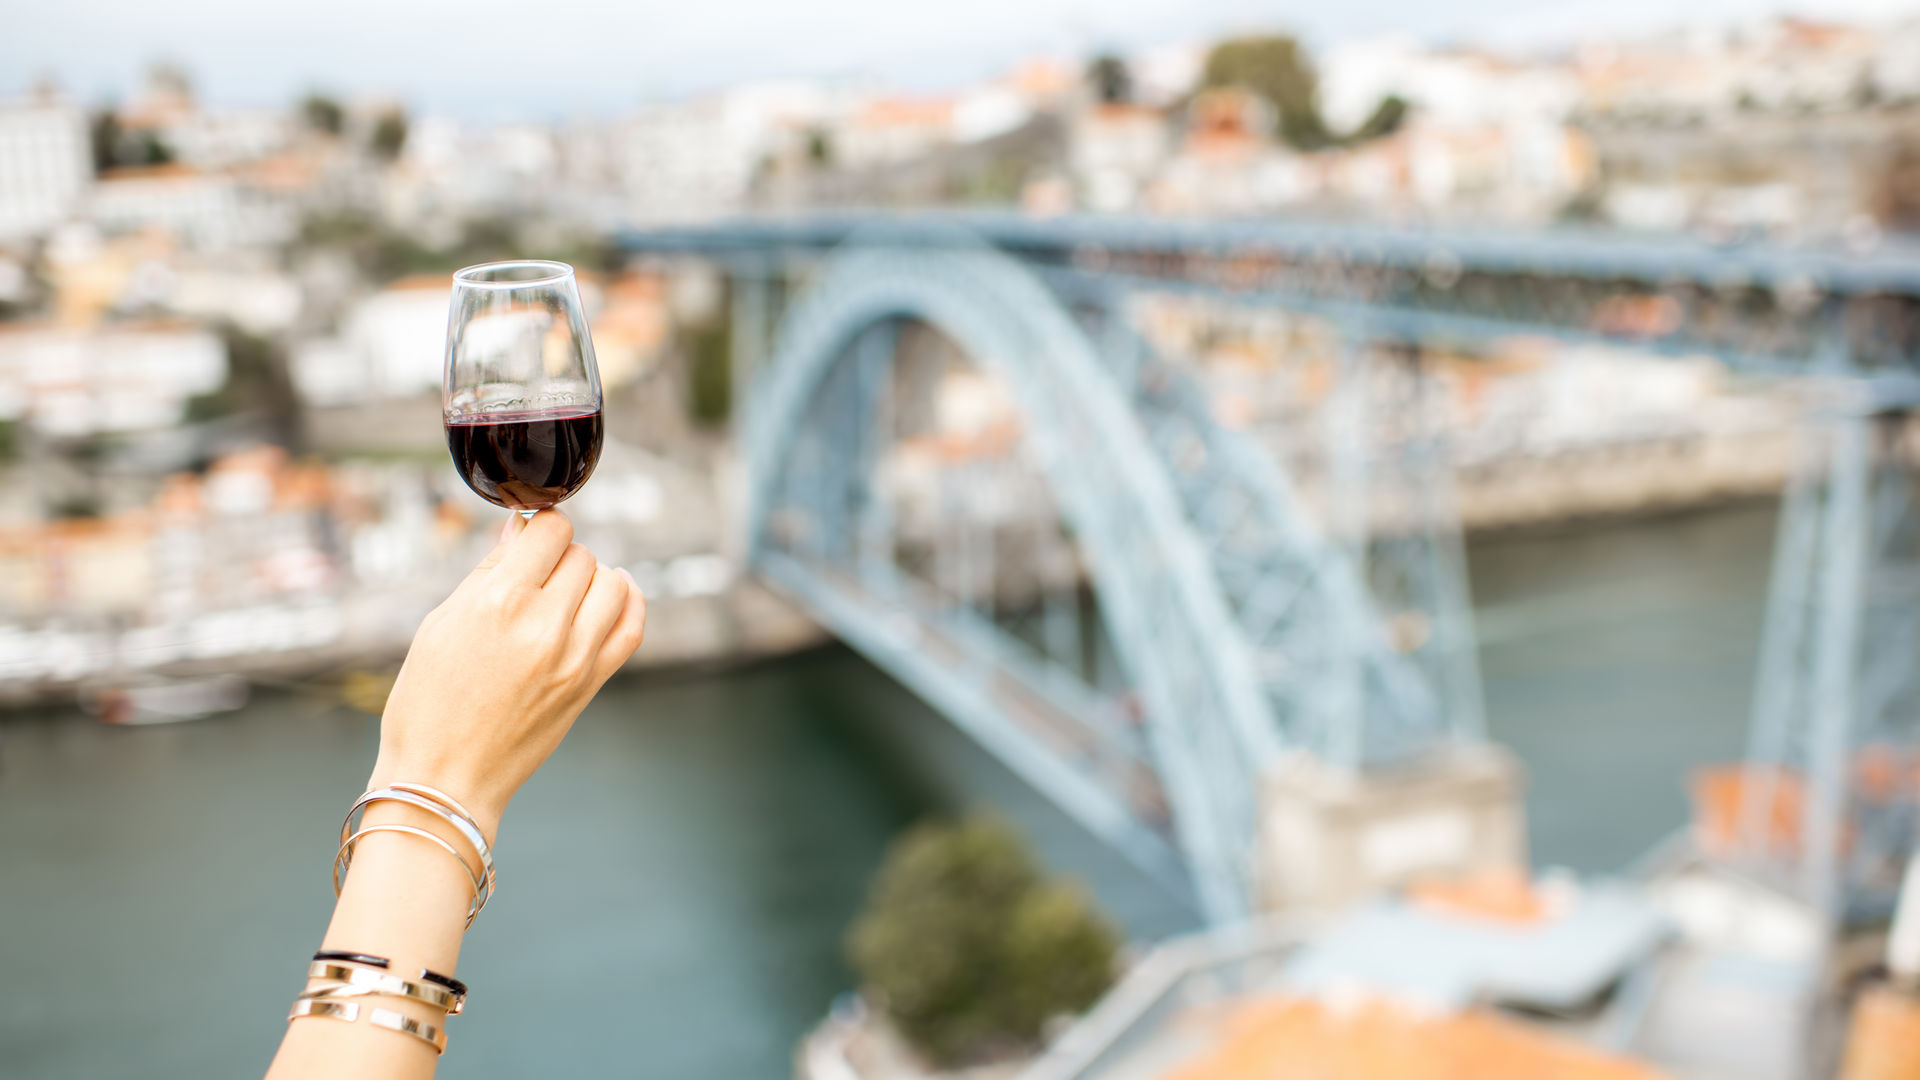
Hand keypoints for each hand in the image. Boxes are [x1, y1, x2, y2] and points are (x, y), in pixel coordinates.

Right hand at [366, 511, 645, 837]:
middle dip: (558, 558)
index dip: (539, 527)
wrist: (445, 779)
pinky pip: (632, 626)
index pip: (549, 531)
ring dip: (591, 578)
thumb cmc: (428, 706)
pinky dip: (627, 602)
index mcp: (497, 603)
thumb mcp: (439, 626)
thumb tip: (518, 529)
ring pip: (612, 583)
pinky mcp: (591, 683)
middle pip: (581, 556)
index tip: (529, 537)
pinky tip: (611, 595)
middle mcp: (543, 626)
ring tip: (566, 591)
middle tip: (535, 576)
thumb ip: (488, 572)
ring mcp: (574, 657)